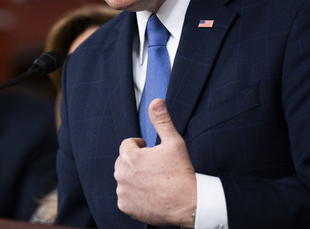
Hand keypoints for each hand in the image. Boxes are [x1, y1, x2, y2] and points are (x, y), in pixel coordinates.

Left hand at [114, 98, 196, 226]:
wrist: (188, 203)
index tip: (150, 151)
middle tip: (154, 167)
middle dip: (136, 162)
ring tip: (153, 181)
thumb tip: (156, 102)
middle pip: (124, 162)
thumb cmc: (181, 172)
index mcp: (130, 157)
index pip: (127, 145)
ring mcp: (123, 192)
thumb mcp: (174, 142)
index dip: (140, 147)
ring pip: (124, 179)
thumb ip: (162, 121)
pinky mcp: (126, 206)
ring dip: (134, 178)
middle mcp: (122, 174)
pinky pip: (126, 196)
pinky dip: (134, 195)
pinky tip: (150, 194)